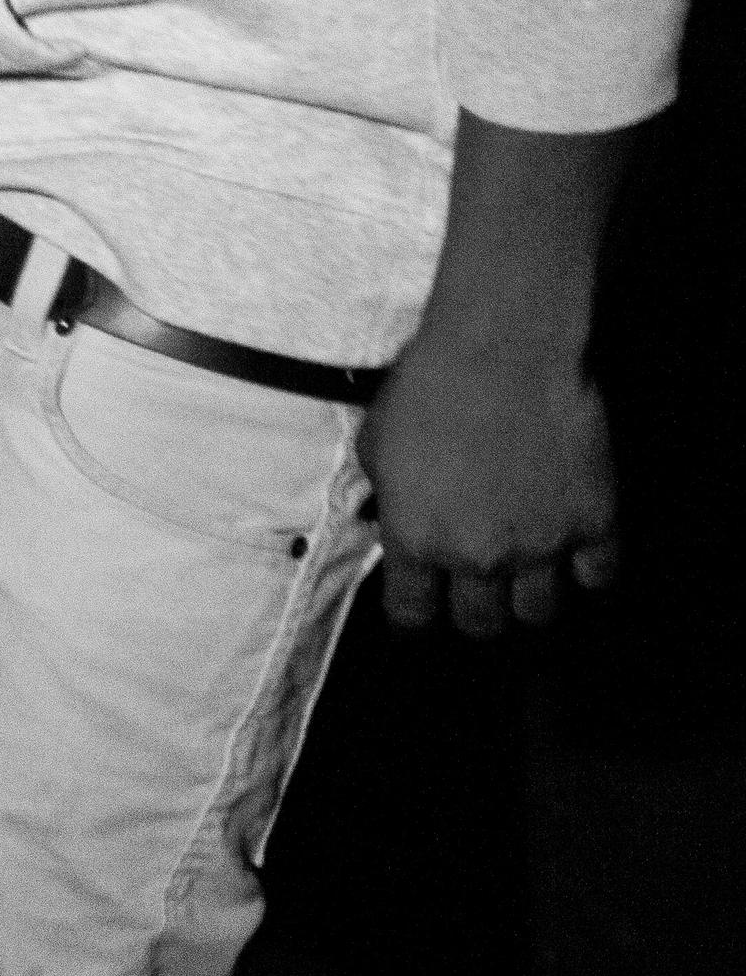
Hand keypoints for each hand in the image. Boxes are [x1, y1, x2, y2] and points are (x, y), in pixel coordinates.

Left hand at [367, 344, 618, 636]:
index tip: (422, 605)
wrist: (501, 352)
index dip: (416, 612)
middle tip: (477, 590)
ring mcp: (540, 545)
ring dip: (529, 597)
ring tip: (524, 570)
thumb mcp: (376, 446)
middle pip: (481, 623)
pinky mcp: (593, 523)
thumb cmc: (427, 387)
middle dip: (475, 611)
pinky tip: (575, 550)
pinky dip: (587, 569)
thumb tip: (394, 517)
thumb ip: (387, 497)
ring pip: (539, 612)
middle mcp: (477, 556)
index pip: (413, 614)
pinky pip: (599, 577)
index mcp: (415, 540)